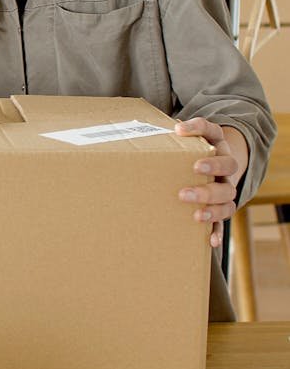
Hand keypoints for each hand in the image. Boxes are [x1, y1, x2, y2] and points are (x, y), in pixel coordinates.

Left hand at [175, 118, 245, 247]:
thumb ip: (169, 138)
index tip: (178, 130)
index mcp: (216, 143)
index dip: (197, 127)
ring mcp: (226, 187)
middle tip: (194, 170)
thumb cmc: (188, 155)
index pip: (211, 130)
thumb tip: (141, 130)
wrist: (213, 170)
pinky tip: (210, 240)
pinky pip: (224, 220)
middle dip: (212, 168)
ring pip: (228, 195)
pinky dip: (217, 230)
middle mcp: (226, 165)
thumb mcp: (182, 143)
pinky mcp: (222, 207)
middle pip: (228, 165)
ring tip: (195, 213)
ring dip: (212, 204)